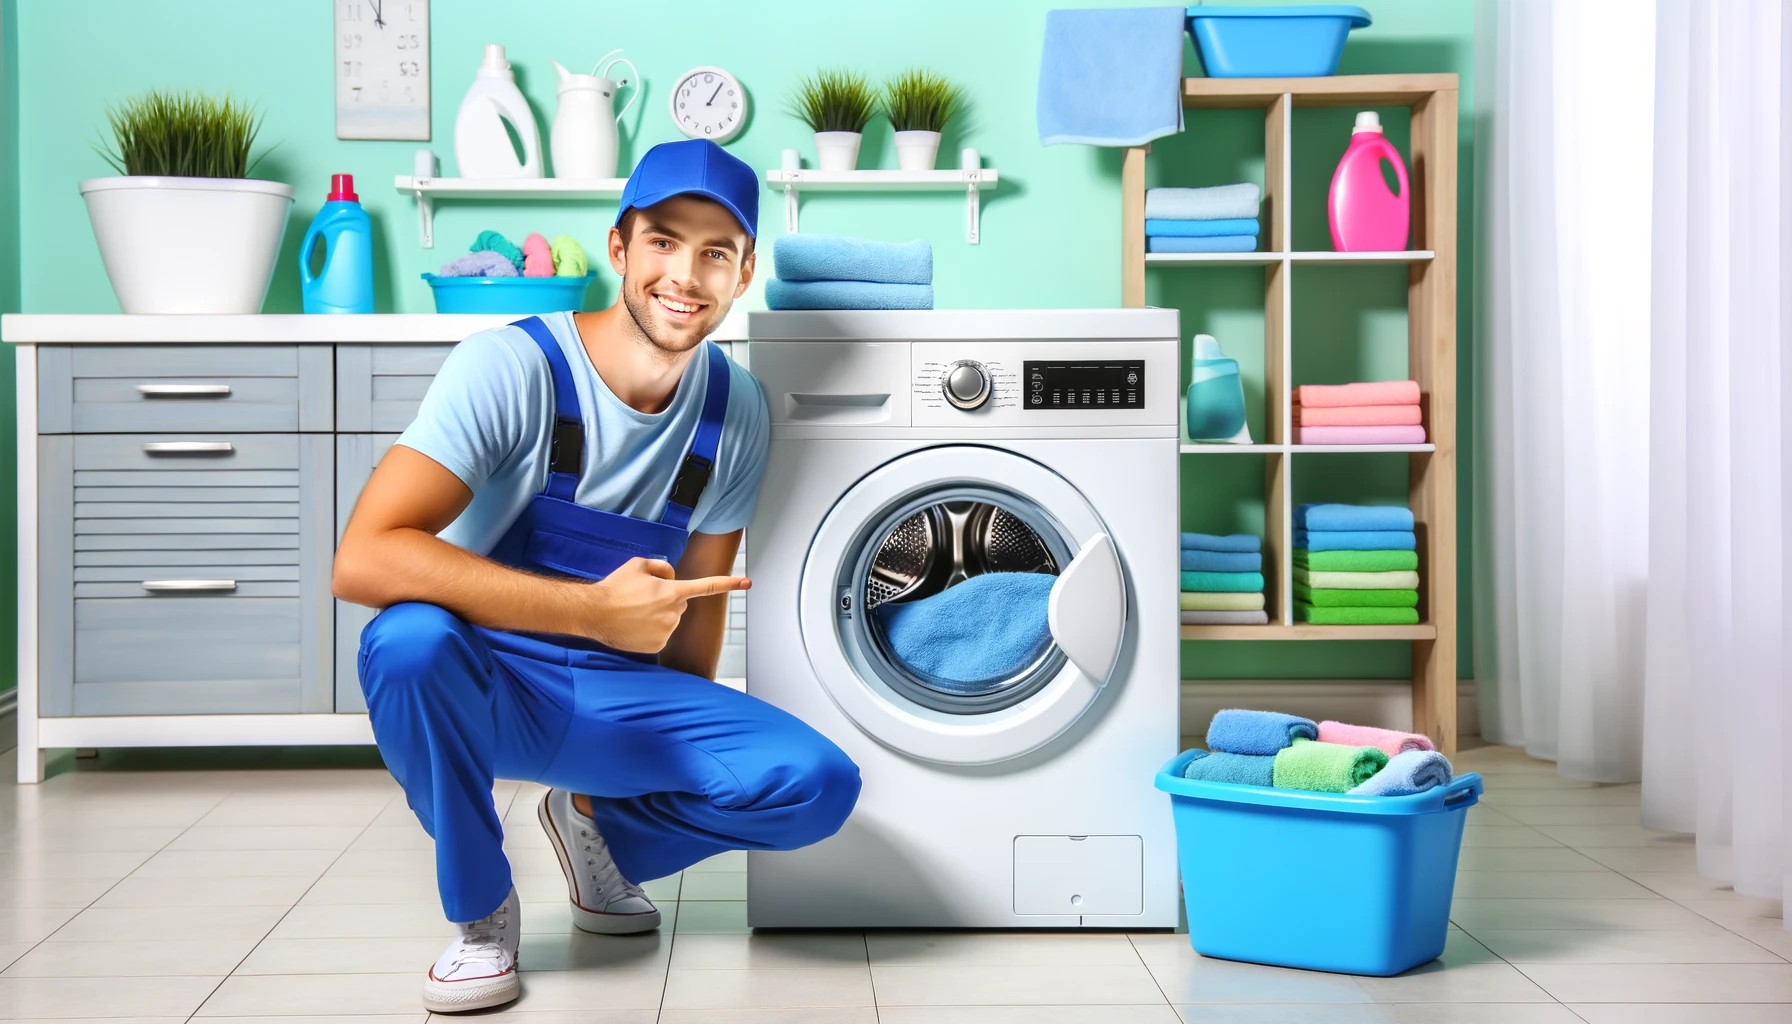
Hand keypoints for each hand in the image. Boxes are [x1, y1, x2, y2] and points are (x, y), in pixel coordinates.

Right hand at [576, 557, 748, 651]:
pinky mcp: (658, 645)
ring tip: (634, 612)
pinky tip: (634, 626)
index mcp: (672, 591)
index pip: (707, 586)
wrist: (594, 613)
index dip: (729, 584)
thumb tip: (672, 575)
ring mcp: (666, 631)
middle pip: (681, 603)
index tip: (747, 582)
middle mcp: (673, 613)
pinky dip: (651, 630)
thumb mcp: (638, 565)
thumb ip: (661, 567)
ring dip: (658, 615)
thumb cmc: (615, 587)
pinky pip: (661, 635)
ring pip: (671, 620)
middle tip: (642, 598)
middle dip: (668, 599)